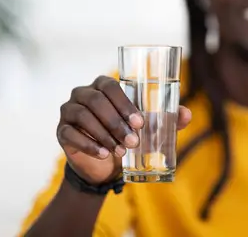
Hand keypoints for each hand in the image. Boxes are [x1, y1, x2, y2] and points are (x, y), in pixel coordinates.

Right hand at [56, 76, 191, 184]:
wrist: (105, 162)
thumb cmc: (128, 133)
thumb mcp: (149, 126)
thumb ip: (168, 118)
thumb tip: (186, 114)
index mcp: (103, 85)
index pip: (111, 86)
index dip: (125, 103)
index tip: (140, 123)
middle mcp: (83, 93)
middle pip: (96, 101)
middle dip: (116, 122)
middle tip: (134, 141)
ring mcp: (69, 110)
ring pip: (84, 117)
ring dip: (104, 135)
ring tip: (122, 151)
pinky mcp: (61, 131)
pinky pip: (70, 134)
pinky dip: (89, 145)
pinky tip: (104, 155)